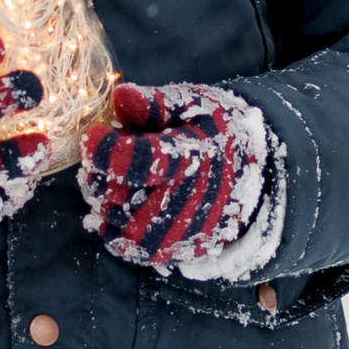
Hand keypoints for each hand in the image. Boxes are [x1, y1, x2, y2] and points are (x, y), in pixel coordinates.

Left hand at [80, 79, 283, 279]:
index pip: (138, 161)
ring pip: (116, 219)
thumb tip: (120, 96)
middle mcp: (187, 201)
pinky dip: (111, 223)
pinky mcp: (175, 252)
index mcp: (193, 158)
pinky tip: (117, 200)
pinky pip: (125, 246)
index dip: (105, 149)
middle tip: (102, 151)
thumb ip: (156, 103)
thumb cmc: (218, 132)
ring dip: (101, 195)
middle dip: (98, 170)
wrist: (256, 175)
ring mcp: (180, 232)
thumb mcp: (195, 105)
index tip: (92, 135)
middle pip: (118, 193)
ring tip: (110, 173)